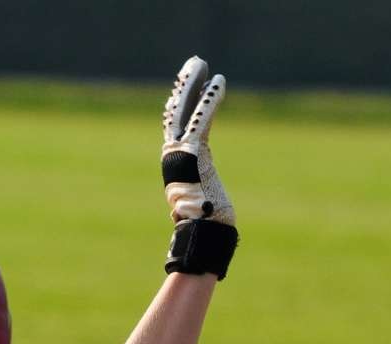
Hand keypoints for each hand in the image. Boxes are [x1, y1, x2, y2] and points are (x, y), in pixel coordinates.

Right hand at [161, 56, 234, 227]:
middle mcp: (173, 158)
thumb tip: (188, 214)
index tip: (182, 90)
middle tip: (192, 66)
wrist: (203, 234)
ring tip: (201, 63)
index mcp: (175, 168)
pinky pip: (202, 118)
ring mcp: (181, 154)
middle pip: (175, 114)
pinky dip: (209, 98)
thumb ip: (192, 199)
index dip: (179, 107)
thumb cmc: (204, 228)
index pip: (174, 130)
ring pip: (184, 110)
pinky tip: (217, 80)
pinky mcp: (194, 152)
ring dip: (192, 84)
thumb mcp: (197, 208)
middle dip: (183, 88)